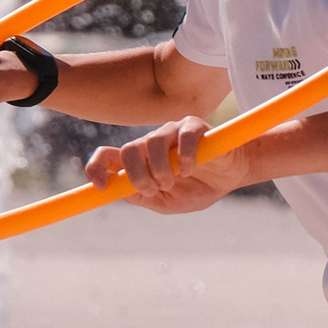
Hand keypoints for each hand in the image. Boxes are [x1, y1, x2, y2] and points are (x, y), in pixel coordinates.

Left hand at [88, 115, 250, 214]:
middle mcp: (150, 143)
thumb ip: (143, 197)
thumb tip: (122, 190)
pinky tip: (191, 169)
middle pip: (127, 150)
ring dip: (160, 169)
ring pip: (151, 143)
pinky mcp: (192, 126)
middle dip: (136, 175)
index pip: (107, 156)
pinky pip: (181, 137)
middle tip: (153, 189)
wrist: (231, 176)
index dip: (96, 168)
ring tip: (174, 181)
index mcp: (140, 161)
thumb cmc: (199, 188)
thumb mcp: (166, 201)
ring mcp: (170, 132)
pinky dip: (183, 157)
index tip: (100, 186)